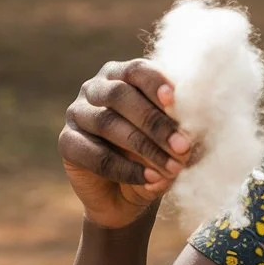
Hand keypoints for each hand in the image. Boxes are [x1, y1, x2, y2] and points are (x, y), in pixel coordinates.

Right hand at [58, 59, 192, 228]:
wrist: (131, 194)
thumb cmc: (160, 155)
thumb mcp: (177, 140)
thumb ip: (184, 129)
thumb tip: (195, 133)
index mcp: (126, 75)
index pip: (138, 70)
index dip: (156, 82)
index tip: (175, 99)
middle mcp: (98, 88)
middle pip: (121, 95)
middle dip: (155, 122)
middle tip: (183, 146)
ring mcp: (78, 112)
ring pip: (107, 123)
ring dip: (144, 147)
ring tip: (172, 168)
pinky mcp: (67, 142)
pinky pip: (94, 154)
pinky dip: (125, 168)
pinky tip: (149, 178)